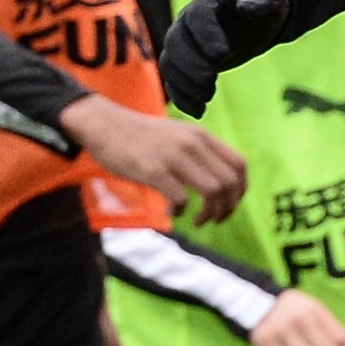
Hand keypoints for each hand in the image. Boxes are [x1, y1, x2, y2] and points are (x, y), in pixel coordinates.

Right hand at [62, 95, 249, 224]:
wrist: (104, 124)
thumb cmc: (140, 136)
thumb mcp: (178, 134)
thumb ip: (199, 151)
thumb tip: (219, 181)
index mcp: (201, 136)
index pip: (239, 165)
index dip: (240, 190)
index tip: (229, 204)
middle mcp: (192, 144)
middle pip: (230, 183)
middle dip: (227, 208)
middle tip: (214, 219)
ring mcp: (173, 156)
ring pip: (213, 191)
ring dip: (210, 214)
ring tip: (198, 221)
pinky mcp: (153, 170)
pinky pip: (180, 199)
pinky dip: (179, 212)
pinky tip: (171, 213)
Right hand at [160, 0, 311, 116]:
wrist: (263, 14)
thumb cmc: (270, 0)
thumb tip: (248, 8)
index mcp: (209, 0)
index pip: (198, 15)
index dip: (206, 35)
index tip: (222, 56)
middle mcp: (190, 19)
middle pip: (176, 41)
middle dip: (191, 64)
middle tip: (210, 83)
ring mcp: (186, 41)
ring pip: (170, 62)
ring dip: (184, 83)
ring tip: (205, 99)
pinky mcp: (188, 61)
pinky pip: (174, 79)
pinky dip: (182, 97)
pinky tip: (198, 111)